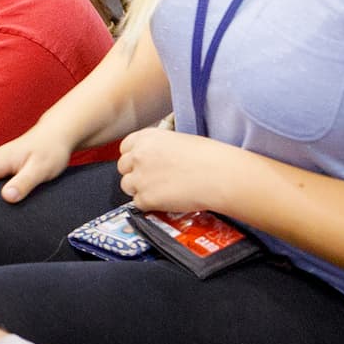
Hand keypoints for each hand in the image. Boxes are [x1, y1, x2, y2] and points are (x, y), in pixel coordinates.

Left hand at [118, 128, 242, 213]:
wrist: (220, 176)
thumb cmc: (209, 158)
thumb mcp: (178, 142)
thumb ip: (159, 148)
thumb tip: (155, 159)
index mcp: (146, 138)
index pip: (125, 148)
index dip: (134, 158)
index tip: (142, 165)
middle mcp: (138, 155)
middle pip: (123, 168)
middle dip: (136, 174)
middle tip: (153, 181)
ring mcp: (139, 177)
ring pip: (128, 186)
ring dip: (141, 190)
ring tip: (162, 192)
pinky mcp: (146, 198)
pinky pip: (139, 204)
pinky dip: (151, 205)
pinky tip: (167, 201)